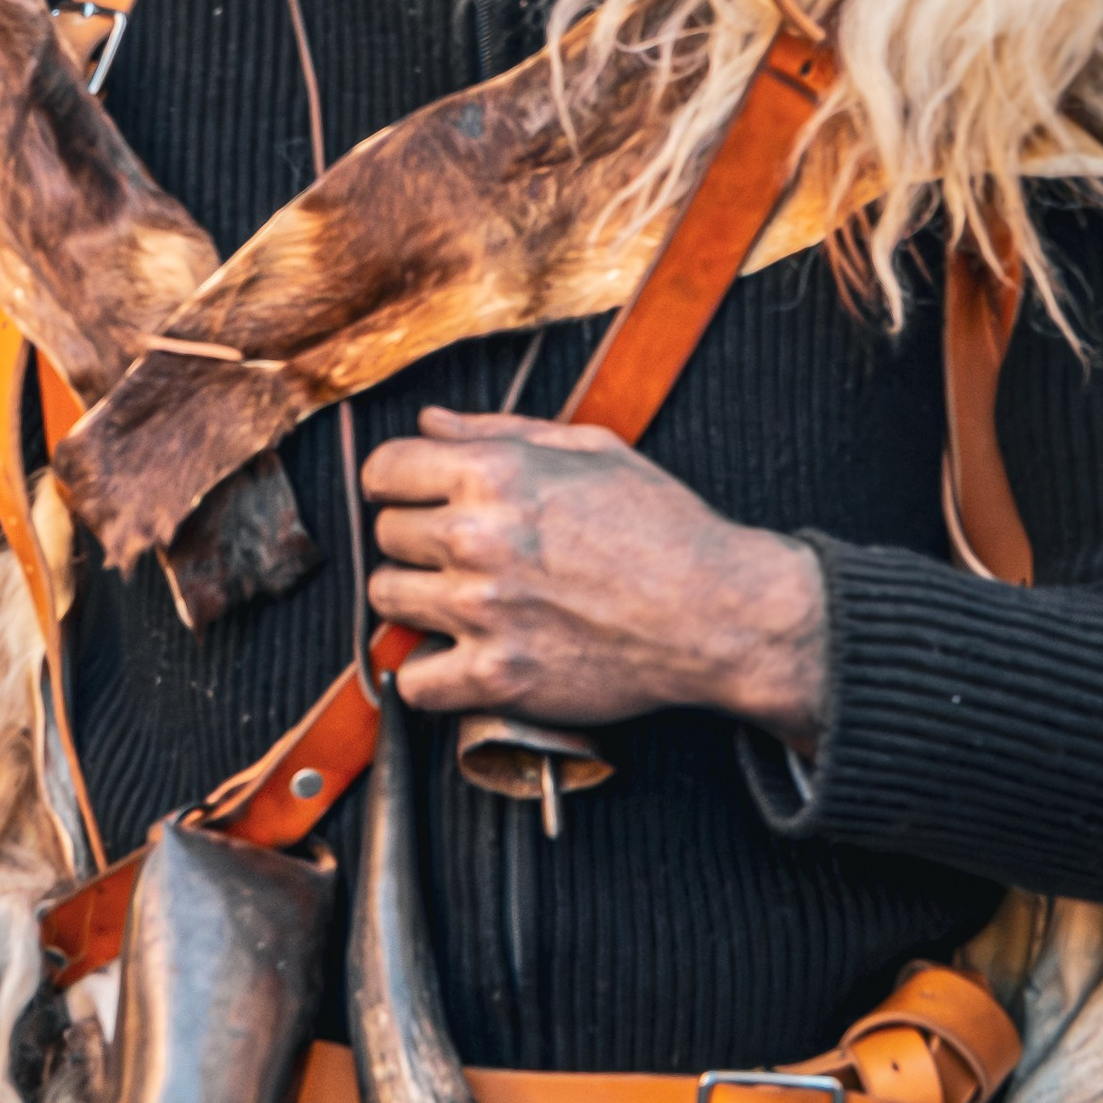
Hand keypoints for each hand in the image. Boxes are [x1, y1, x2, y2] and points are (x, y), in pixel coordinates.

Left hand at [362, 409, 828, 744]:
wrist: (719, 613)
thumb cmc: (663, 529)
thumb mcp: (590, 450)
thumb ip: (499, 430)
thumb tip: (428, 421)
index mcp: (496, 473)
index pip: (383, 469)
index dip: (397, 482)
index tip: (415, 499)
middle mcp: (479, 537)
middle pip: (386, 536)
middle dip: (416, 541)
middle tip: (463, 555)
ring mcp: (483, 611)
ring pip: (386, 600)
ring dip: (417, 601)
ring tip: (464, 602)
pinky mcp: (497, 677)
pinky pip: (412, 681)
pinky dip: (430, 674)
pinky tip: (462, 657)